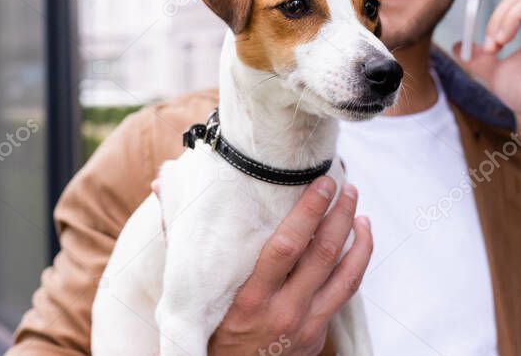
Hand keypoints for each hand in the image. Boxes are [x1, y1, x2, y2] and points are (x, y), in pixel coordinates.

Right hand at [207, 176, 371, 354]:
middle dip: (339, 215)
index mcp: (251, 299)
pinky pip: (343, 295)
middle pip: (324, 255)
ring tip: (359, 212)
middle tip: (345, 188)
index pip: (287, 246)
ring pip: (346, 277)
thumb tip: (161, 187)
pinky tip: (357, 246)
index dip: (308, 212)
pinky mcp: (318, 336)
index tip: (320, 185)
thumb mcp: (197, 295)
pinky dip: (355, 265)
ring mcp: (306, 327)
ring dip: (359, 240)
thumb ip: (190, 244)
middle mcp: (284, 312)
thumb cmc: (210, 332)